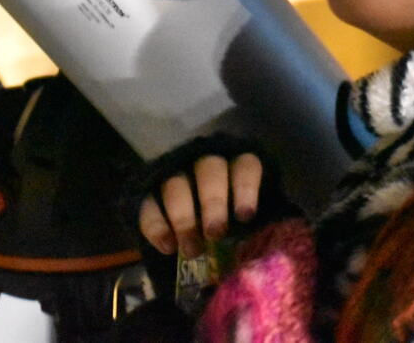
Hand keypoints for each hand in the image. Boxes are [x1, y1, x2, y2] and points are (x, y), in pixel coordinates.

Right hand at [138, 152, 262, 257]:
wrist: (195, 232)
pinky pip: (149, 204)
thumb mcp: (247, 222)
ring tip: (191, 250)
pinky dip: (156, 226)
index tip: (245, 216)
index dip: (245, 188)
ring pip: (176, 185)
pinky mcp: (149, 193)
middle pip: (209, 170)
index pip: (245, 166)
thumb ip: (254, 227)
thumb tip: (264, 246)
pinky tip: (168, 247)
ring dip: (184, 218)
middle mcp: (205, 164)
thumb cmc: (232, 225)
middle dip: (212, 201)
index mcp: (237, 166)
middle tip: (215, 232)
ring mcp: (175, 175)